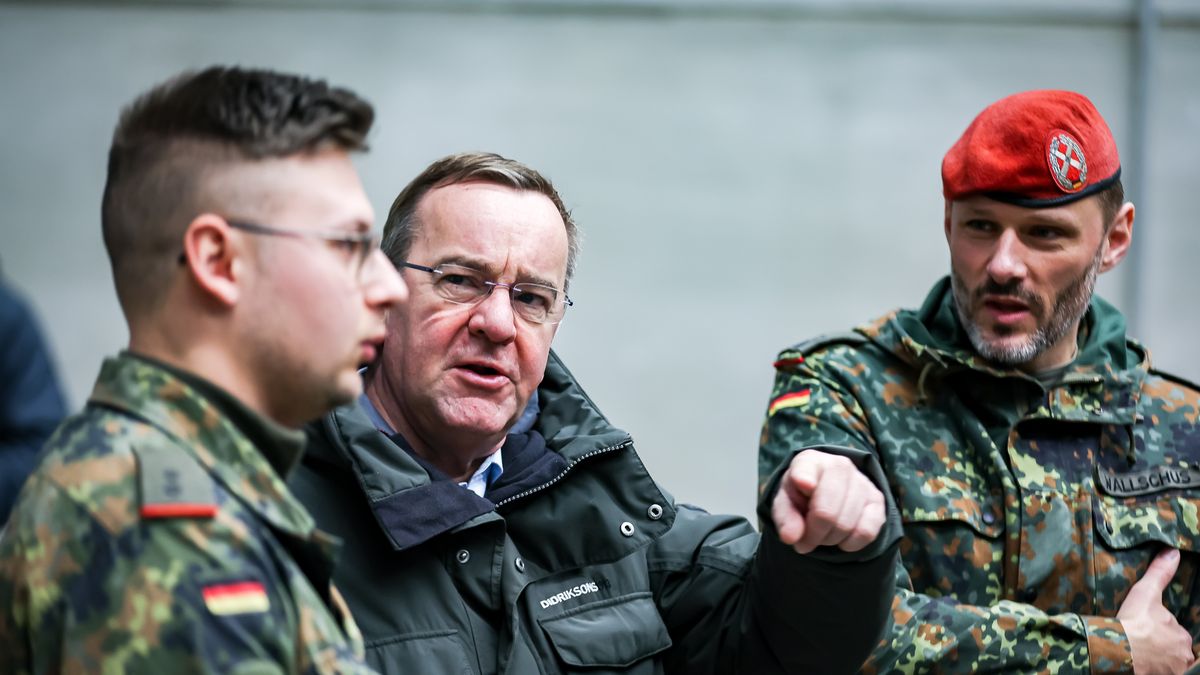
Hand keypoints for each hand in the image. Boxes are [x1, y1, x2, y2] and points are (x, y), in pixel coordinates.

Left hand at [770, 450, 884, 553]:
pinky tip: (841, 538)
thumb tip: (791, 537)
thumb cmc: (800, 497)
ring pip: (846, 526)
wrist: (825, 494)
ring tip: (822, 535)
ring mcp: (862, 481)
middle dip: (813, 535)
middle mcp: (839, 465)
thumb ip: (785, 518)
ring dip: (830, 540)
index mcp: (809, 461)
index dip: (805, 478)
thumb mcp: (785, 504)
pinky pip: (866, 532)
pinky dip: (850, 543)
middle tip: (805, 540)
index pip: (806, 470)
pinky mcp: (878, 500)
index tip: (804, 485)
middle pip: (826, 513)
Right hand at [1118, 548, 1193, 674]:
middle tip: (1144, 643)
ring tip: (1143, 656)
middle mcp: (1183, 653)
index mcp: (1181, 634)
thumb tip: (1173, 552)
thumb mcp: (1145, 593)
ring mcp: (1174, 669)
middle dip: (1164, 646)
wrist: (1119, 650)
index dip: (1162, 630)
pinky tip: (1145, 666)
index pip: (1175, 632)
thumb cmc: (1133, 622)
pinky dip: (1156, 669)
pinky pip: (1163, 672)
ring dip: (1161, 660)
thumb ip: (1160, 573)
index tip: (1148, 629)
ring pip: (1170, 663)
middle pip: (1175, 649)